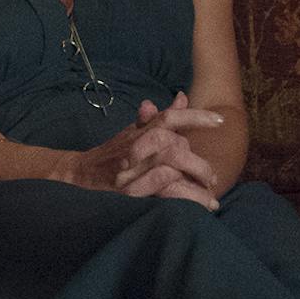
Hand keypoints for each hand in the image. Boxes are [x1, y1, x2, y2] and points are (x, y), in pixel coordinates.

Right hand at [59, 96, 224, 204]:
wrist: (78, 174)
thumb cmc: (112, 154)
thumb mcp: (134, 133)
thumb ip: (159, 118)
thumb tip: (182, 97)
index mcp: (141, 131)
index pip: (170, 117)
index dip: (196, 116)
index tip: (221, 121)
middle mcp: (136, 144)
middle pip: (175, 142)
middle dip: (198, 162)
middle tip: (211, 178)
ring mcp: (131, 167)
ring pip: (170, 159)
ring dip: (192, 176)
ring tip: (208, 195)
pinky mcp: (127, 189)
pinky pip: (158, 182)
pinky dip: (176, 187)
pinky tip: (190, 201)